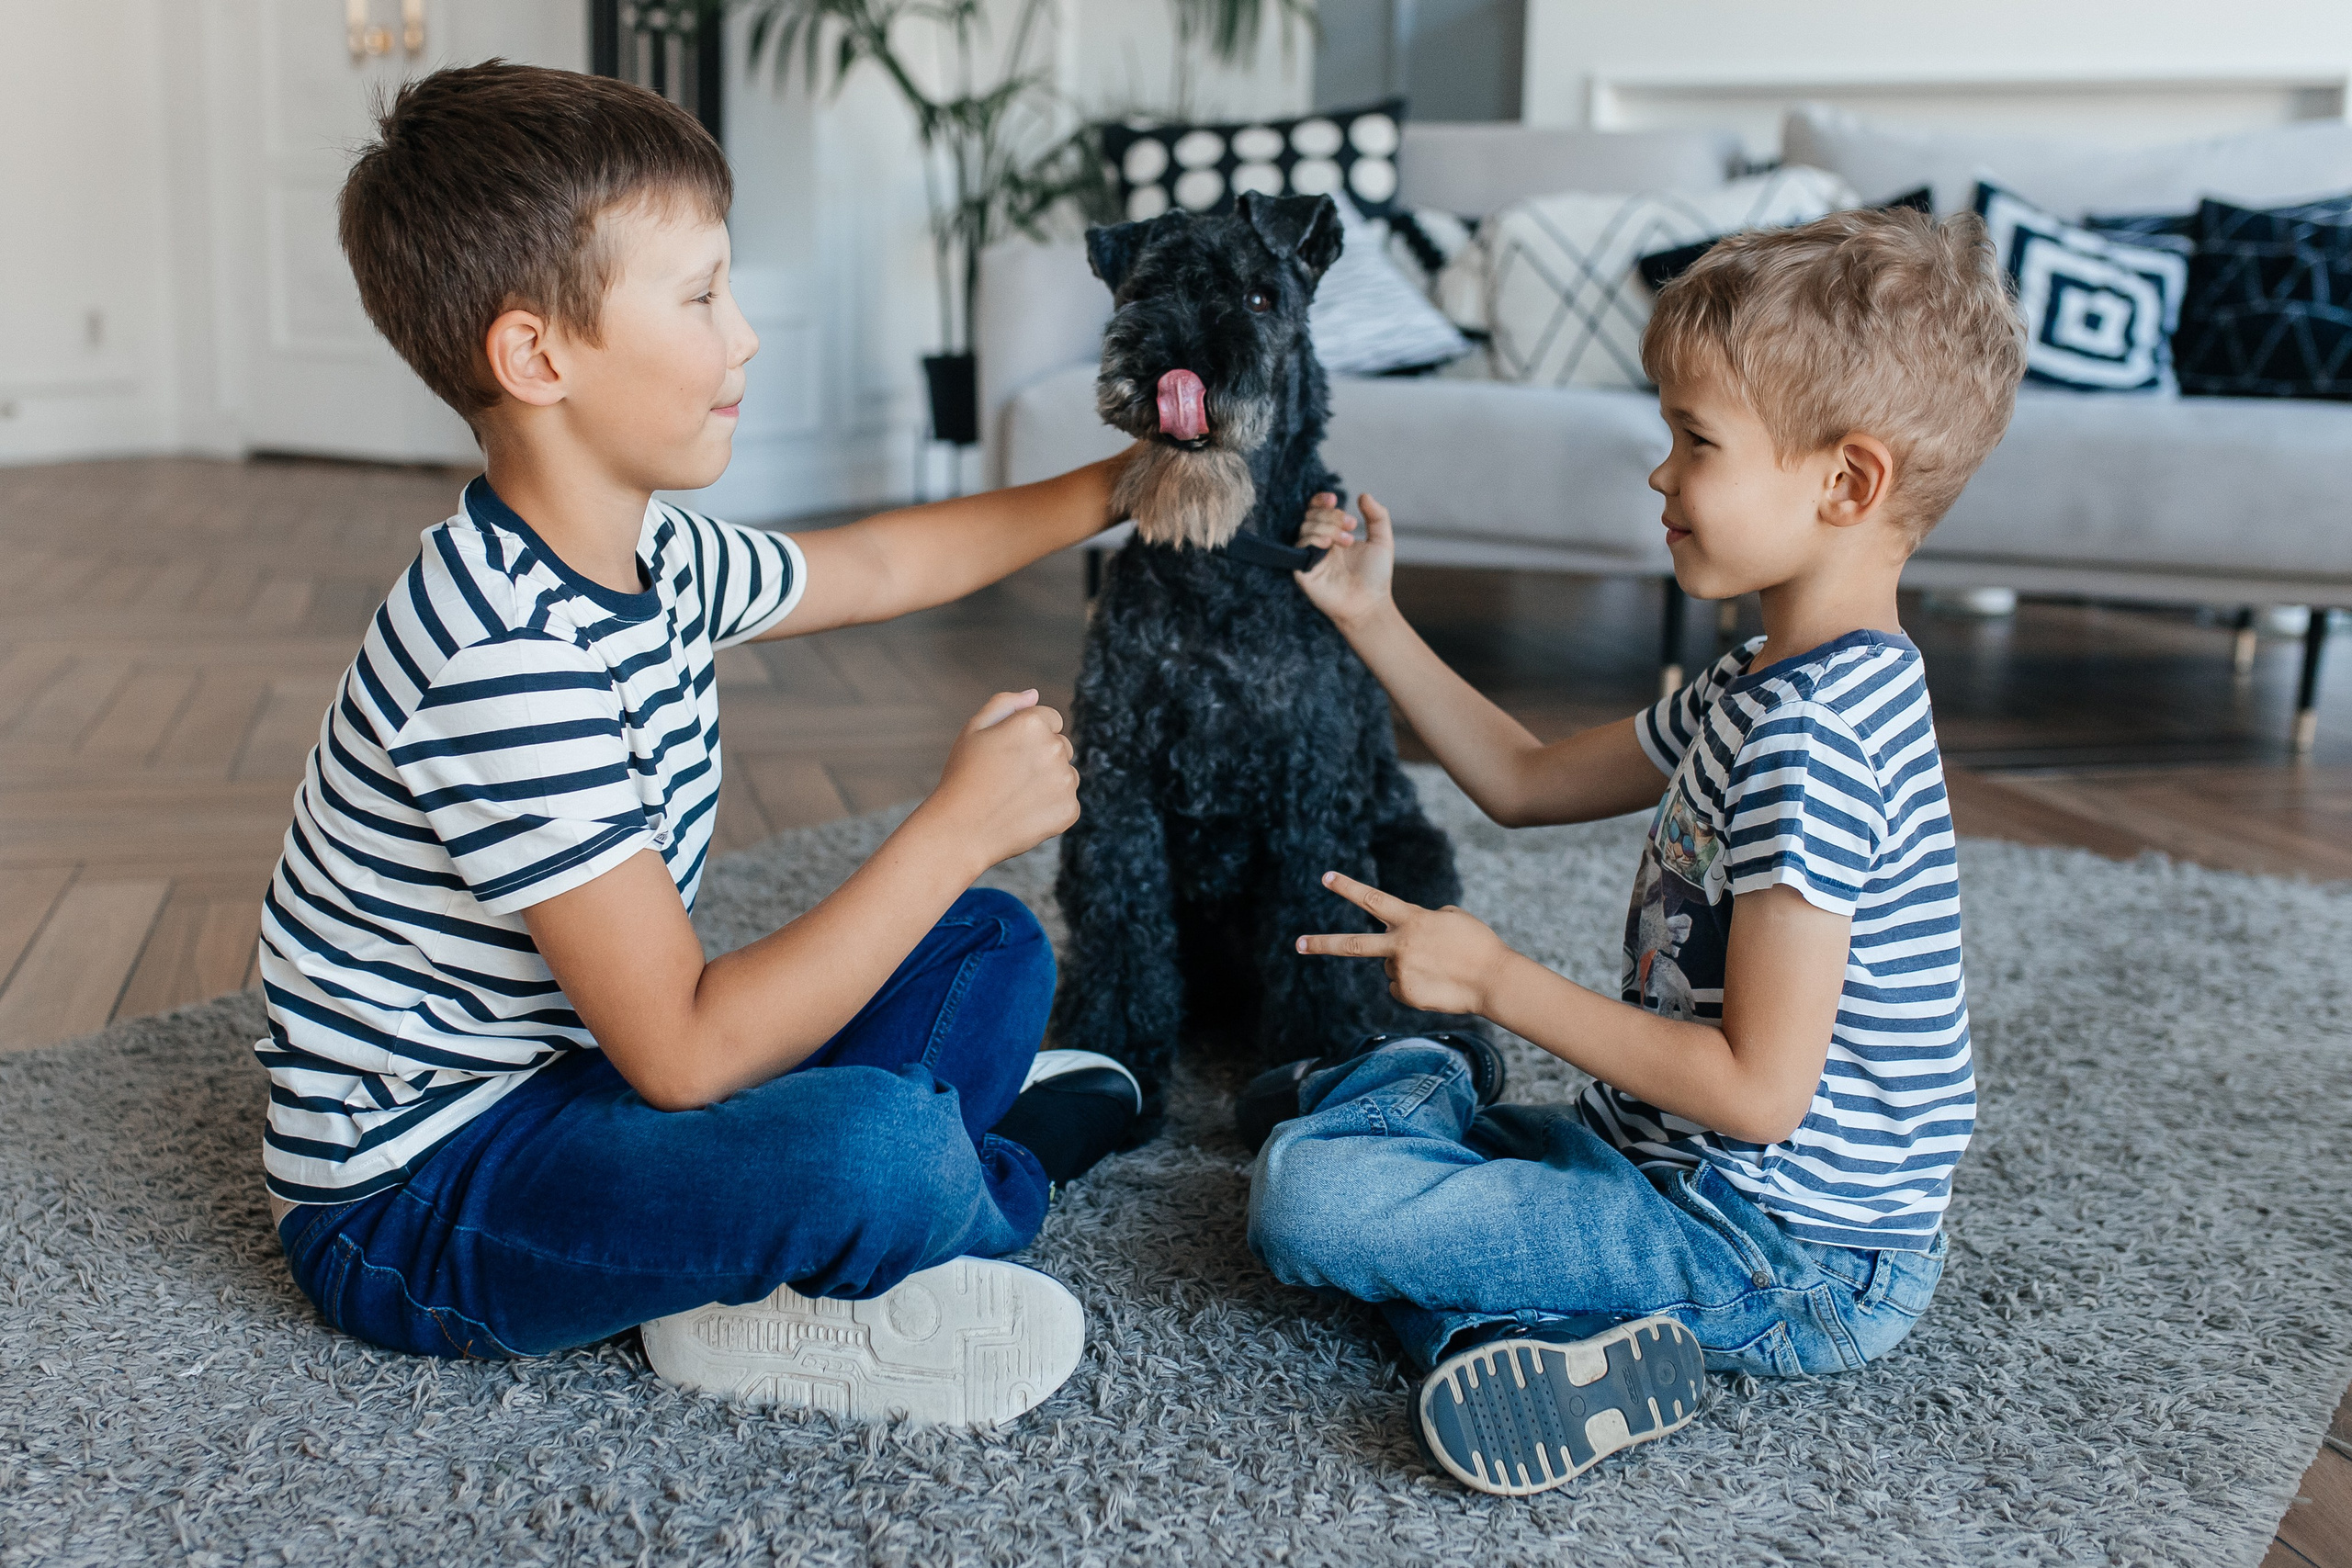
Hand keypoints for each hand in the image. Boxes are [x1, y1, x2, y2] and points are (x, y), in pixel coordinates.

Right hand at [925, 690, 1079, 868]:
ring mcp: (1065, 781)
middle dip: (1041, 757)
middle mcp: (1055, 749)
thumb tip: (1035, 694)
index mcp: (1033, 723)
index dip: (1027, 737)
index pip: (1051, 719)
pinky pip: (1067, 802)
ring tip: (1014, 796)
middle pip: (1061, 746)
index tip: (1008, 754)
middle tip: (1007, 778)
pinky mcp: (1069, 810)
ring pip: (1066, 774)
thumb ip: (1005, 704)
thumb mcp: (974, 730)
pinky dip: (1050, 808)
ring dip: (1048, 781)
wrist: (960, 830)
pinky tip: (1023, 813)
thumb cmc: (963, 776)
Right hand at [1294, 491, 1396, 632]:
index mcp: (1333, 534)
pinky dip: (1313, 539)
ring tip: (1347, 541)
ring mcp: (1310, 557)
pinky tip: (1328, 544)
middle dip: (1331, 515)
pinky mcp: (1303, 572)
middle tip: (1351, 525)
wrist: (1370, 604)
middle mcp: (1319, 544)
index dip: (1320, 501)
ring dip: (1327, 527)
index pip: (1317, 510)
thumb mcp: (1382, 540)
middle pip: (1311, 516)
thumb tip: (1363, 494)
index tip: (1334, 499)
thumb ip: (1377, 516)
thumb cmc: (1375, 576)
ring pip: (1306, 528)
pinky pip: (1300, 547)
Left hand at [1294, 870, 1509, 1015]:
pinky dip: (1414, 986)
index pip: (1372, 899)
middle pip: (1352, 945)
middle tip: (1298, 944)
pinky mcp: (1404, 994)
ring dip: (1407, 966)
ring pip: (1390, 967)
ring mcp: (1399, 971)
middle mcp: (1399, 944)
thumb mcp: (1451, 918)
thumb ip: (1422, 920)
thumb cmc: (1477, 944)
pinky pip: (1400, 987)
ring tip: (1438, 968)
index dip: (1347, 888)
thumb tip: (1407, 937)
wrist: (1493, 979)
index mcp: (1411, 919)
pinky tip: (1436, 983)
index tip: (1326, 877)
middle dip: (1322, 944)